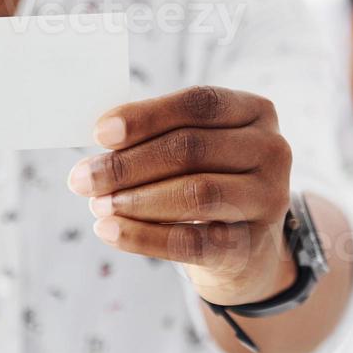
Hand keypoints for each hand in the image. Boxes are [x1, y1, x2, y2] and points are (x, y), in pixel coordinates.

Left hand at [67, 85, 296, 306]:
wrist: (244, 248)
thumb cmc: (206, 180)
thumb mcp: (193, 148)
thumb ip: (157, 135)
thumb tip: (100, 137)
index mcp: (255, 110)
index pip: (199, 104)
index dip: (146, 116)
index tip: (99, 133)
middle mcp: (271, 150)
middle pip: (192, 148)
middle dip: (128, 164)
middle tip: (82, 178)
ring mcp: (268, 198)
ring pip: (196, 193)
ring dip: (135, 199)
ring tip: (96, 205)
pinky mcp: (252, 245)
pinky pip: (192, 241)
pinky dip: (143, 236)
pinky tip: (109, 231)